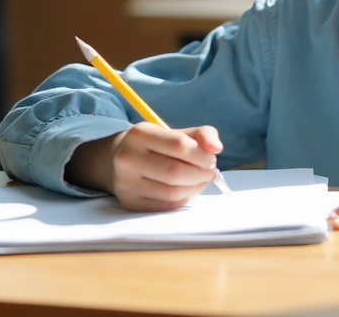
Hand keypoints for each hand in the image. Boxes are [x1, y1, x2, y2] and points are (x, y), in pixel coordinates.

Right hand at [65, 123, 222, 211]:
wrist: (121, 159)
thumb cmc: (158, 145)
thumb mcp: (178, 133)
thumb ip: (203, 135)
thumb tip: (216, 148)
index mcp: (140, 133)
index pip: (180, 145)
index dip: (203, 155)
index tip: (211, 158)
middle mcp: (127, 157)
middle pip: (176, 172)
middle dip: (201, 174)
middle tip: (210, 172)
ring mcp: (125, 183)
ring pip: (172, 192)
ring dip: (195, 188)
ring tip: (201, 181)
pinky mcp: (129, 202)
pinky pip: (166, 206)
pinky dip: (183, 199)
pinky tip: (186, 191)